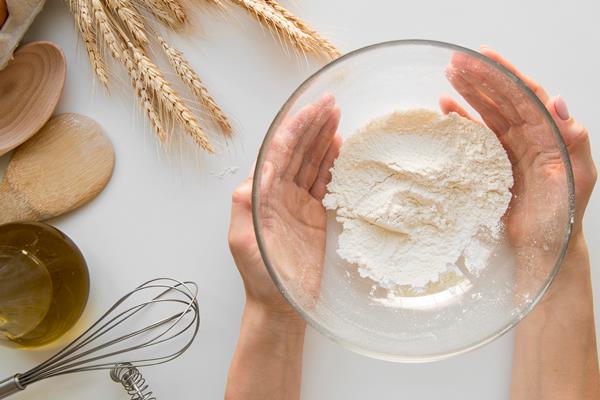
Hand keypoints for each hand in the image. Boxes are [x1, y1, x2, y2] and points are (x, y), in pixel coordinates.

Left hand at [228, 94, 340, 320]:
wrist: (281, 306)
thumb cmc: (260, 277)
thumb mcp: (243, 241)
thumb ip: (246, 204)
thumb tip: (257, 171)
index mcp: (260, 193)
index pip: (279, 152)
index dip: (296, 128)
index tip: (313, 108)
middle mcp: (278, 193)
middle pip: (297, 151)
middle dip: (312, 125)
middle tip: (331, 103)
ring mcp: (297, 203)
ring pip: (311, 162)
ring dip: (323, 139)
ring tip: (338, 117)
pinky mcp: (315, 215)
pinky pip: (324, 183)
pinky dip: (332, 164)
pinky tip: (339, 147)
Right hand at [441, 46, 596, 254]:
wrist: (543, 248)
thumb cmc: (563, 217)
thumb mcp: (577, 177)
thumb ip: (573, 139)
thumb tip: (558, 100)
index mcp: (550, 133)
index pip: (526, 94)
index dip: (505, 73)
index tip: (484, 56)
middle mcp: (530, 135)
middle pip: (502, 98)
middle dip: (480, 77)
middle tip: (456, 60)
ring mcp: (510, 149)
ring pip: (487, 111)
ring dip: (468, 92)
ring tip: (448, 75)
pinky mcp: (492, 164)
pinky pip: (475, 136)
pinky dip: (461, 120)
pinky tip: (447, 108)